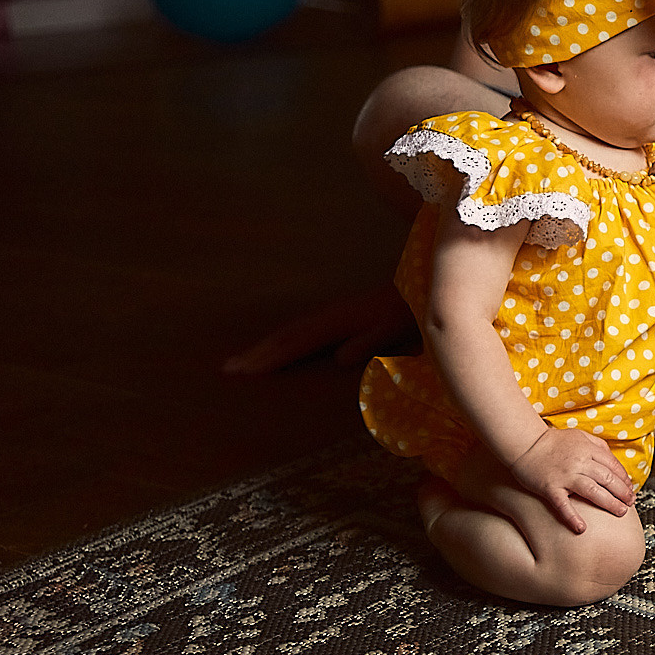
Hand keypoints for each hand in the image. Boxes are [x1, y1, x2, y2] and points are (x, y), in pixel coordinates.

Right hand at [221, 285, 414, 373]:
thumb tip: (338, 359)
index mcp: (342, 321)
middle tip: (225, 369)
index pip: (297, 342)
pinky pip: (305, 330)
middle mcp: (334, 316)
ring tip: (243, 361)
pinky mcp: (344, 315)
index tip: (241, 372)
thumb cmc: (414, 310)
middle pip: (288, 335)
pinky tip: (281, 349)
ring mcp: (337, 314)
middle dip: (257, 352)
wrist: (429, 282)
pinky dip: (285, 341)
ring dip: (267, 346)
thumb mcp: (395, 327)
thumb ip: (370, 342)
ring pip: (293, 331)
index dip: (269, 358)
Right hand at [509, 427, 634, 532]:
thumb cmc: (553, 441)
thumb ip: (597, 445)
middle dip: (622, 492)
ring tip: (620, 512)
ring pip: (593, 491)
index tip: (630, 488)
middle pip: (607, 479)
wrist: (525, 443)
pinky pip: (563, 505)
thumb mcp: (579, 436)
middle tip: (631, 503)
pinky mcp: (550, 488)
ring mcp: (565, 476)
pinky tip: (581, 528)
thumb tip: (613, 460)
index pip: (612, 465)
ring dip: (609, 503)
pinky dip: (572, 517)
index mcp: (588, 449)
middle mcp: (579, 462)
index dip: (624, 478)